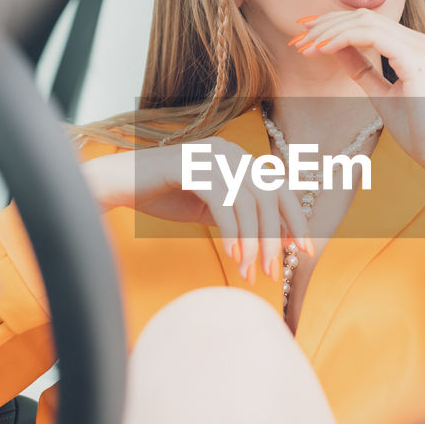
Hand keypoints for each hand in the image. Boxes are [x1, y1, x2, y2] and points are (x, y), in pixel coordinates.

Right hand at [82, 139, 312, 283]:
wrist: (118, 185)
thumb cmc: (163, 196)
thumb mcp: (211, 210)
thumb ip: (243, 220)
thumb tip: (282, 242)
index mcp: (238, 157)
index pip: (279, 188)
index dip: (297, 220)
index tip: (306, 251)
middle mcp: (228, 151)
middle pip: (269, 196)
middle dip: (275, 237)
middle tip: (273, 272)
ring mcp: (209, 155)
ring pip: (248, 201)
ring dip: (253, 241)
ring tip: (249, 272)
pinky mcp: (190, 166)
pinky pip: (223, 202)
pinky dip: (232, 232)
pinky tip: (233, 256)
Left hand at [291, 9, 424, 174]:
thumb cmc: (418, 129)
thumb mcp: (380, 93)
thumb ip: (362, 69)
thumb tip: (337, 49)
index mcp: (411, 46)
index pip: (365, 22)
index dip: (332, 24)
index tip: (304, 36)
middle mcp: (417, 40)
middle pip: (361, 17)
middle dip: (325, 25)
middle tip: (297, 40)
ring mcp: (418, 47)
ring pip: (364, 22)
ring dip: (329, 32)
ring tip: (306, 47)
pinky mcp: (415, 59)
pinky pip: (371, 36)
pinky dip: (343, 39)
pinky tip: (323, 49)